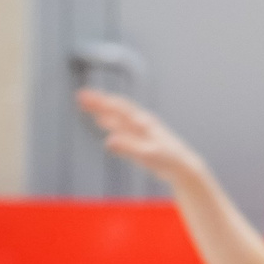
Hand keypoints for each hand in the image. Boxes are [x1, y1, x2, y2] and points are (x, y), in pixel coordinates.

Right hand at [75, 91, 205, 186]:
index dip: (101, 102)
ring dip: (102, 110)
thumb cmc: (168, 160)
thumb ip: (129, 148)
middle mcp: (141, 122)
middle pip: (117, 108)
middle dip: (99, 101)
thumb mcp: (148, 155)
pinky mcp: (139, 139)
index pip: (119, 108)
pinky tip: (101, 121)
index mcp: (143, 123)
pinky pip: (121, 126)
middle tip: (80, 95)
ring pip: (118, 116)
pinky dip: (110, 122)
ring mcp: (140, 130)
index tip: (85, 96)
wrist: (183, 167)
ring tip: (85, 103)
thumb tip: (108, 141)